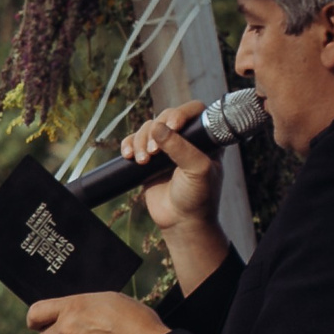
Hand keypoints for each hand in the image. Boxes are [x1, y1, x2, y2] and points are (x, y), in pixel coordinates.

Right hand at [124, 103, 220, 234]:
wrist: (181, 222)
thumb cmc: (198, 197)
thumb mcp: (196, 169)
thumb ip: (179, 147)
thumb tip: (157, 127)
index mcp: (205, 138)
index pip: (193, 112)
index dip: (181, 113)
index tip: (173, 125)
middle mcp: (185, 140)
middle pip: (165, 117)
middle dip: (155, 131)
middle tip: (154, 151)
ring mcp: (165, 149)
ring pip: (147, 129)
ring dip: (141, 142)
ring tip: (143, 161)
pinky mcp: (147, 160)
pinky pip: (133, 142)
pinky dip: (128, 146)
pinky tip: (129, 157)